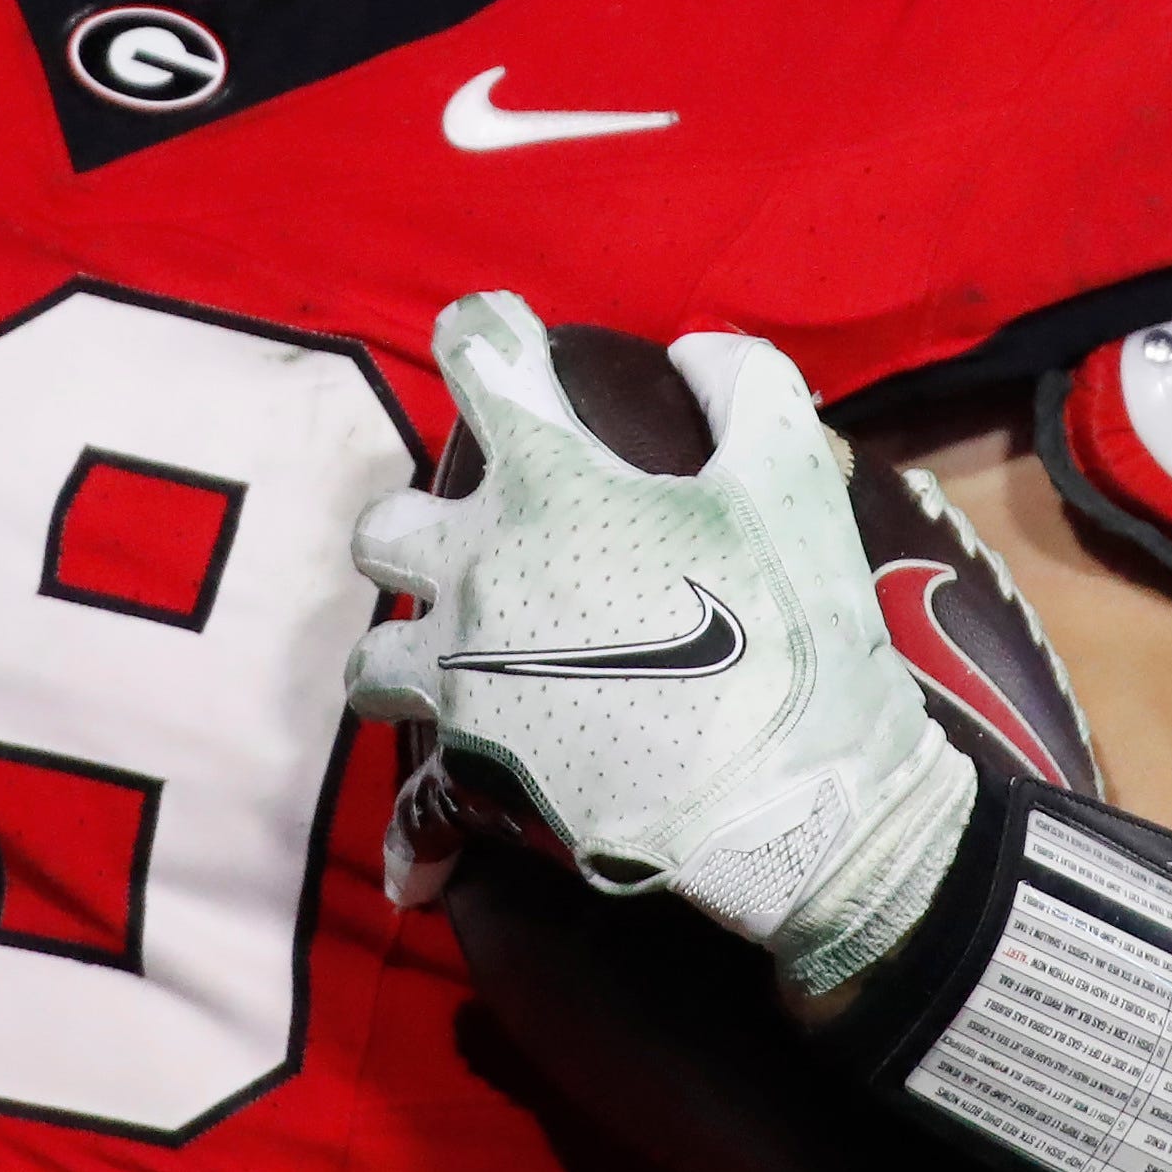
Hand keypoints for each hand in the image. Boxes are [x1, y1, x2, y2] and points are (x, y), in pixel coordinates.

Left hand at [346, 293, 976, 997]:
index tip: (495, 334)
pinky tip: (442, 841)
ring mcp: (466, 680)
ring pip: (374, 660)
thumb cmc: (793, 634)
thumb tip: (690, 353)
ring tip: (466, 665)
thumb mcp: (794, 480)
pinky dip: (424, 815)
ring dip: (411, 652)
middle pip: (384, 529)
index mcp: (551, 487)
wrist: (796, 811)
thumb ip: (743, 385)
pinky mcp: (475, 777)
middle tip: (479, 547)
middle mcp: (481, 574)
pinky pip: (415, 797)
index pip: (478, 358)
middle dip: (417, 529)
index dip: (484, 330)